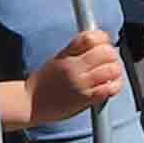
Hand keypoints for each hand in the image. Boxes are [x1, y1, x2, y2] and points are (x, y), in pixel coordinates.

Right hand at [0, 29, 123, 126]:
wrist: (28, 104)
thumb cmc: (43, 84)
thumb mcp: (57, 60)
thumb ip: (77, 51)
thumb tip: (99, 41)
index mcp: (66, 56)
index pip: (91, 38)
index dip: (102, 38)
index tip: (103, 44)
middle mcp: (73, 68)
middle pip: (107, 52)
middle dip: (112, 55)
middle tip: (108, 61)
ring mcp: (80, 83)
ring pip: (112, 69)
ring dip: (116, 71)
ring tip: (109, 74)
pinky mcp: (85, 99)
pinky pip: (109, 88)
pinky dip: (114, 86)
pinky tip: (109, 86)